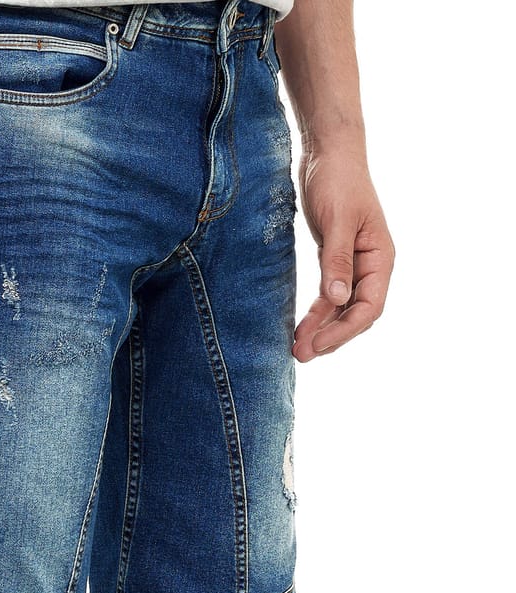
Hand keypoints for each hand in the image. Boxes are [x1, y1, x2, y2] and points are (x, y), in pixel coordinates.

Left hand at [292, 147, 394, 361]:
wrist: (327, 151)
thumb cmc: (338, 179)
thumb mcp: (338, 220)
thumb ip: (337, 261)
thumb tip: (336, 300)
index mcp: (381, 257)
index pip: (369, 307)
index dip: (345, 329)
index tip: (318, 344)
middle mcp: (371, 265)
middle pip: (355, 314)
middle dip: (331, 336)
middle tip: (302, 355)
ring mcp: (353, 264)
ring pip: (340, 308)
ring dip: (321, 329)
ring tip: (298, 350)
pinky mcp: (334, 259)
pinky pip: (327, 295)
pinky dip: (316, 312)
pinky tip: (300, 326)